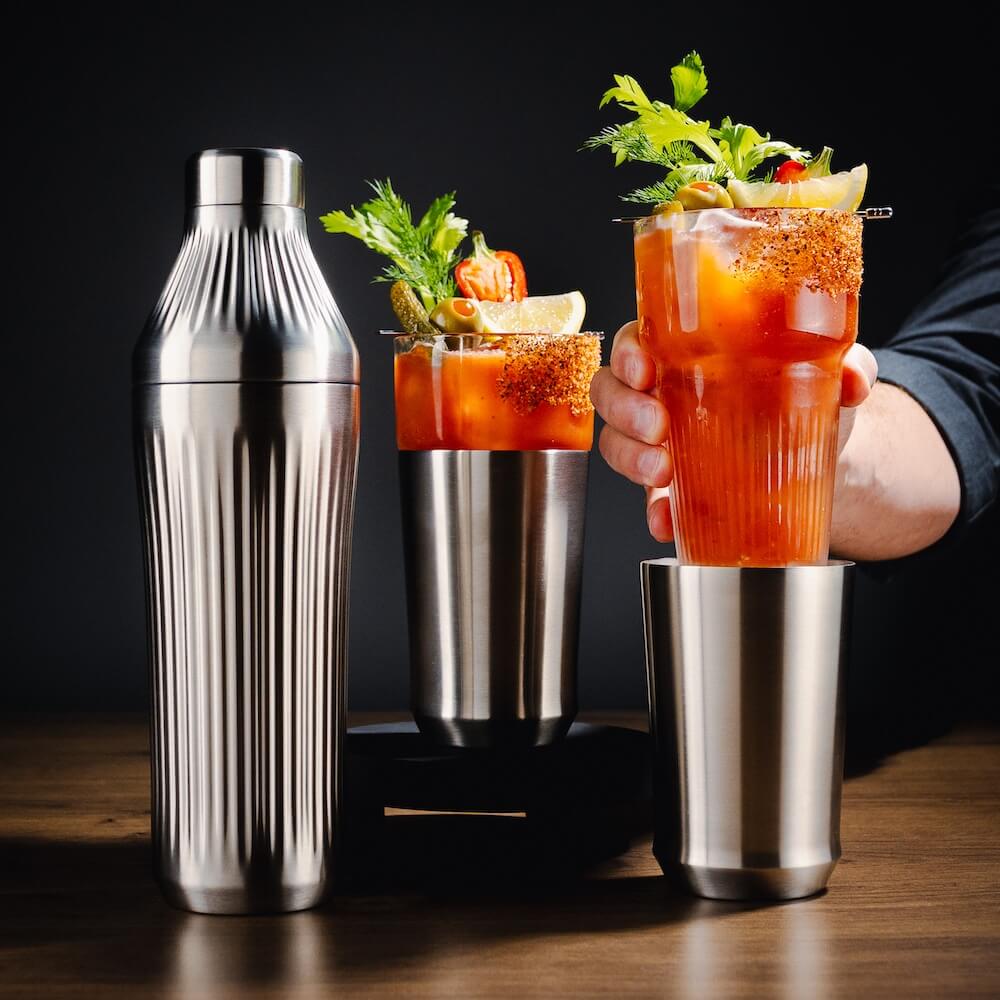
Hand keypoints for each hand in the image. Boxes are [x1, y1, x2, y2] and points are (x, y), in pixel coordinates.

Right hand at [589, 321, 878, 542]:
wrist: (818, 455)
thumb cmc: (804, 397)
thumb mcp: (825, 372)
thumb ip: (845, 364)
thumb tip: (853, 378)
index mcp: (684, 353)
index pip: (636, 341)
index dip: (628, 352)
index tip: (645, 367)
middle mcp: (660, 394)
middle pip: (609, 392)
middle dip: (624, 409)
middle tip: (658, 425)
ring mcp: (659, 443)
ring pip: (615, 443)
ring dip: (630, 457)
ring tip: (663, 471)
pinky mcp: (672, 489)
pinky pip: (647, 502)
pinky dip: (655, 513)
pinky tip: (667, 521)